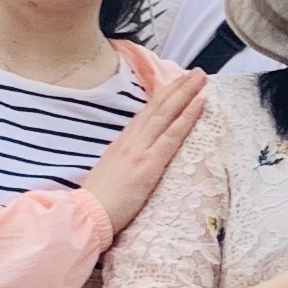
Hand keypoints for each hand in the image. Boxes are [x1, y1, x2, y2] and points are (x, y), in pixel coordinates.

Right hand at [80, 68, 208, 238]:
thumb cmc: (98, 201)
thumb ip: (123, 159)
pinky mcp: (148, 163)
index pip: (146, 114)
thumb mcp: (110, 171)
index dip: (163, 96)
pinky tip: (199, 103)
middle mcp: (130, 140)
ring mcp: (140, 149)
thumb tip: (134, 156)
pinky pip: (172, 135)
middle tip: (195, 72)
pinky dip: (187, 116)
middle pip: (157, 107)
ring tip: (200, 78)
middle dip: (177, 87)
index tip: (177, 83)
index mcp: (121, 143)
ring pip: (166, 113)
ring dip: (185, 93)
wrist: (87, 215)